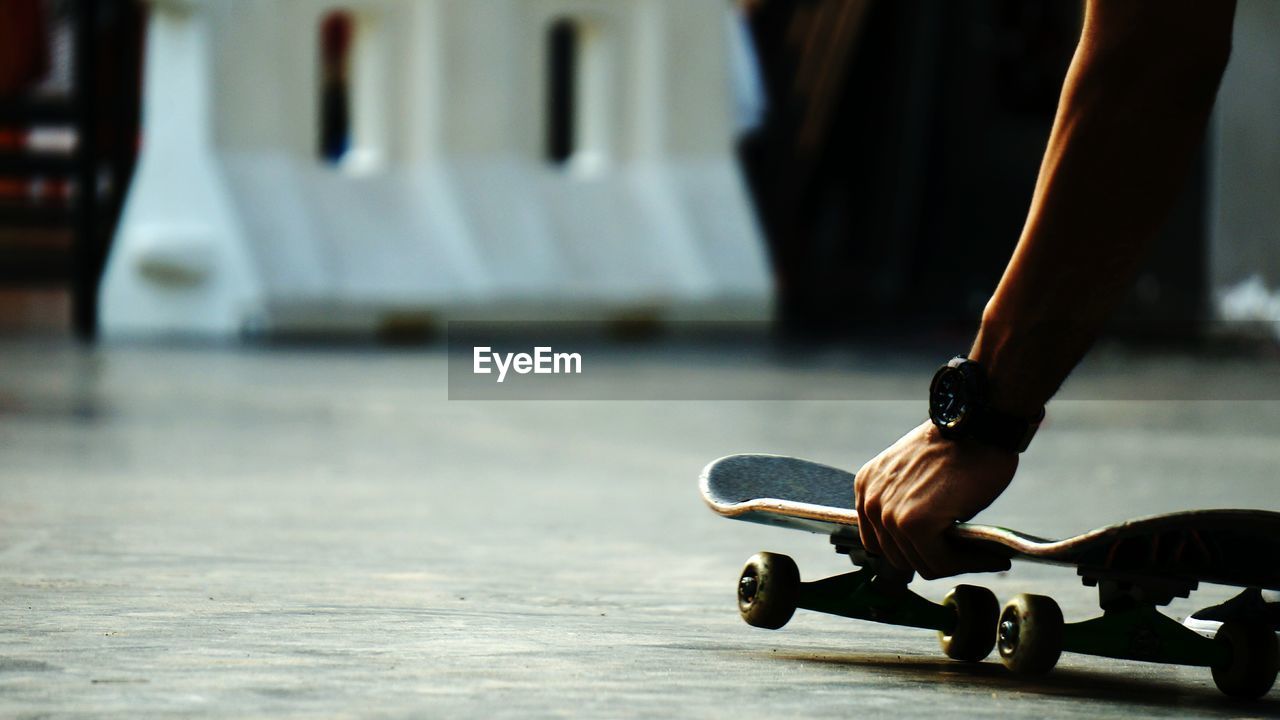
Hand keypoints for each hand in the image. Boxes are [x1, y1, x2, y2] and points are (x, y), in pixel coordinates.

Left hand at [854, 421, 1016, 578]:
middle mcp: (871, 501)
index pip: (881, 542)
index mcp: (867, 487)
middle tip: (968, 555)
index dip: (913, 551)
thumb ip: (907, 505)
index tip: (943, 551)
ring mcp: (889, 515)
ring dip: (955, 564)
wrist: (978, 427)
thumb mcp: (916, 476)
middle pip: (899, 557)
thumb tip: (923, 547)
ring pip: (921, 564)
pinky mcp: (914, 524)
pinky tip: (988, 557)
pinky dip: (968, 564)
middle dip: (935, 559)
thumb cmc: (959, 447)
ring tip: (982, 557)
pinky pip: (939, 562)